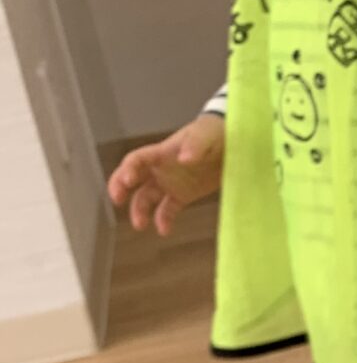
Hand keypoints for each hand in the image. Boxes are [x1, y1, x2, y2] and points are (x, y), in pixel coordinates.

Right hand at [107, 113, 225, 235]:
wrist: (234, 142)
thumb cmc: (215, 132)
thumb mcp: (206, 135)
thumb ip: (195, 145)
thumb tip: (184, 158)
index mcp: (161, 152)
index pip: (136, 160)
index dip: (128, 169)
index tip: (126, 181)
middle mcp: (161, 169)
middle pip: (132, 179)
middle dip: (120, 189)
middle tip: (117, 200)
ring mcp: (171, 183)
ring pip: (147, 199)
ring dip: (140, 211)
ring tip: (140, 225)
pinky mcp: (184, 195)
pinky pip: (168, 210)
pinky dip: (164, 220)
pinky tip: (164, 230)